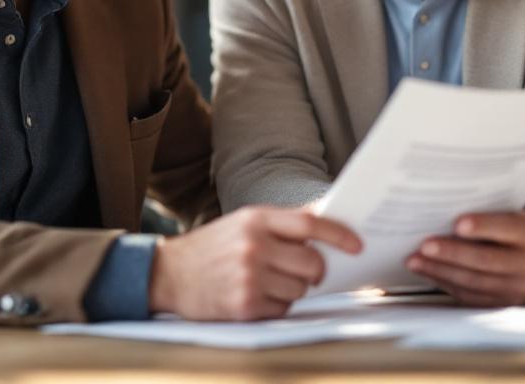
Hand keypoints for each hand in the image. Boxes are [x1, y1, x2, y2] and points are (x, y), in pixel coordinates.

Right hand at [149, 206, 361, 320]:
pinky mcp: (244, 305)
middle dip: (316, 271)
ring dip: (294, 289)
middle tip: (307, 272)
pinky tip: (257, 295)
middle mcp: (253, 246)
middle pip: (312, 263)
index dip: (339, 235)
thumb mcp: (243, 222)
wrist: (168, 274)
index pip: (309, 224)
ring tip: (270, 282)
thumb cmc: (212, 247)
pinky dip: (278, 305)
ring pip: (301, 289)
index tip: (357, 244)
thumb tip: (325, 215)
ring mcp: (249, 277)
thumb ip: (283, 221)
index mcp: (255, 219)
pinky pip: (283, 308)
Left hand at [406, 210, 524, 305]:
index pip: (507, 229)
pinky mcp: (504, 304)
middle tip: (424, 245)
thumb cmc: (523, 233)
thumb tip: (446, 212)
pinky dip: (446, 284)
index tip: (457, 223)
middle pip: (486, 260)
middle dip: (452, 253)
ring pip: (475, 282)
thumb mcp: (518, 217)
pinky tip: (428, 273)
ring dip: (441, 271)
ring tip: (415, 261)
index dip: (483, 227)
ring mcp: (518, 289)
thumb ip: (492, 216)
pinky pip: (471, 296)